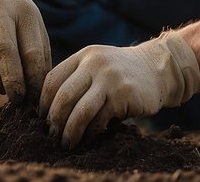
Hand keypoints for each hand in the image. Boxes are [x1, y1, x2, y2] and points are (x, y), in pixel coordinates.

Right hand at [0, 0, 50, 103]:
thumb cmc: (15, 13)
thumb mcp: (31, 23)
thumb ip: (38, 52)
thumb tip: (39, 89)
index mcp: (23, 9)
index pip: (30, 49)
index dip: (34, 77)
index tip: (37, 96)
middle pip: (4, 51)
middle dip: (13, 81)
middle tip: (20, 101)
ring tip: (9, 92)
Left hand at [39, 32, 199, 148]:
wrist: (157, 68)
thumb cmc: (121, 72)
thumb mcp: (97, 65)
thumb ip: (77, 78)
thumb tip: (50, 110)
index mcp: (84, 56)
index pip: (53, 79)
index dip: (43, 102)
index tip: (42, 119)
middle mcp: (94, 63)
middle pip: (63, 96)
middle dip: (54, 120)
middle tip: (51, 135)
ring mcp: (110, 78)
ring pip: (80, 110)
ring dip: (70, 131)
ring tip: (66, 143)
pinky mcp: (124, 94)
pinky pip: (100, 119)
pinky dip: (91, 132)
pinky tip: (89, 138)